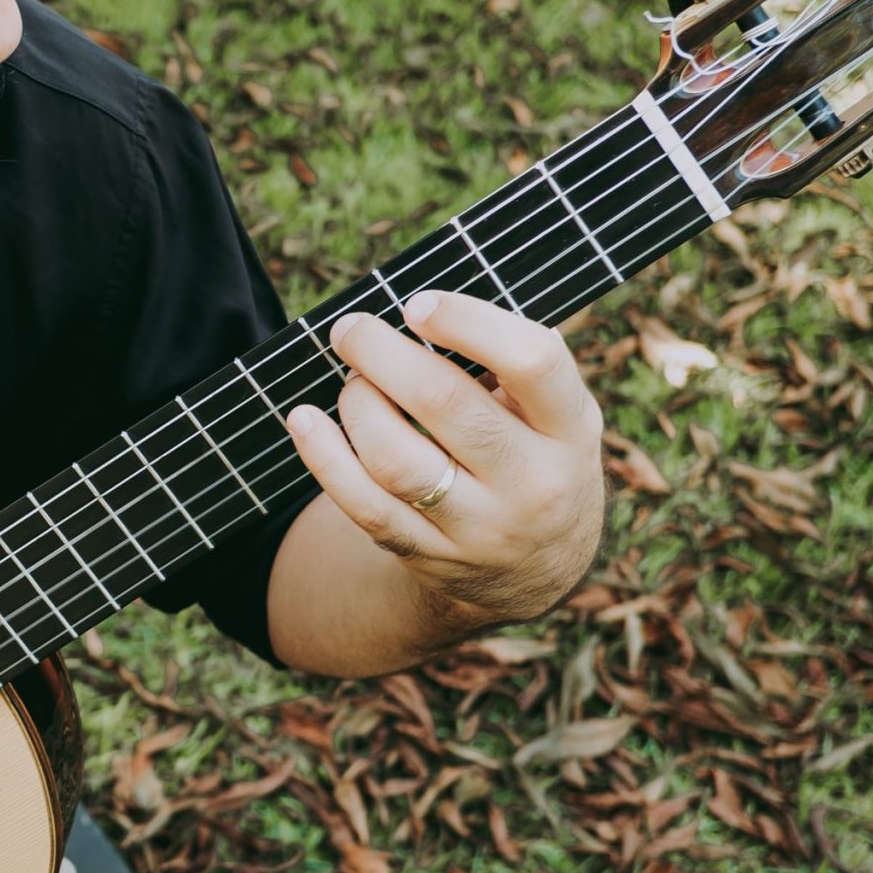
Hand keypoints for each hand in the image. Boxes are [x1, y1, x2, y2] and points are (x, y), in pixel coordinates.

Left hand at [282, 288, 604, 627]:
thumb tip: (432, 306)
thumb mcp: (557, 414)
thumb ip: (516, 364)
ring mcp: (479, 527)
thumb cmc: (536, 455)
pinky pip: (364, 506)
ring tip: (352, 382)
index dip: (468, 322)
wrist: (539, 567)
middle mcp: (533, 483)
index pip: (530, 362)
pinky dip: (324, 457)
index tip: (418, 304)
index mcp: (570, 429)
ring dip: (358, 405)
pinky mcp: (429, 556)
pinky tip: (302, 420)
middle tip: (351, 329)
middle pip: (446, 405)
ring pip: (396, 460)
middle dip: (383, 354)